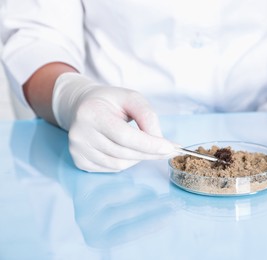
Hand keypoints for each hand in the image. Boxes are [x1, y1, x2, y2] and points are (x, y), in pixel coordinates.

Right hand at [52, 73, 175, 171]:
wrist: (83, 106)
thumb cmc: (111, 102)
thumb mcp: (132, 98)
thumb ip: (147, 116)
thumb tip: (160, 142)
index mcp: (91, 113)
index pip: (124, 136)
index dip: (149, 144)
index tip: (169, 148)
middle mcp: (80, 133)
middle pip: (124, 152)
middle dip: (150, 152)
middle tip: (167, 149)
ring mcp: (77, 149)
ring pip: (119, 164)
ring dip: (138, 158)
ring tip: (143, 146)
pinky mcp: (79, 161)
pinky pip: (111, 169)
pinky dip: (126, 162)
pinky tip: (127, 149)